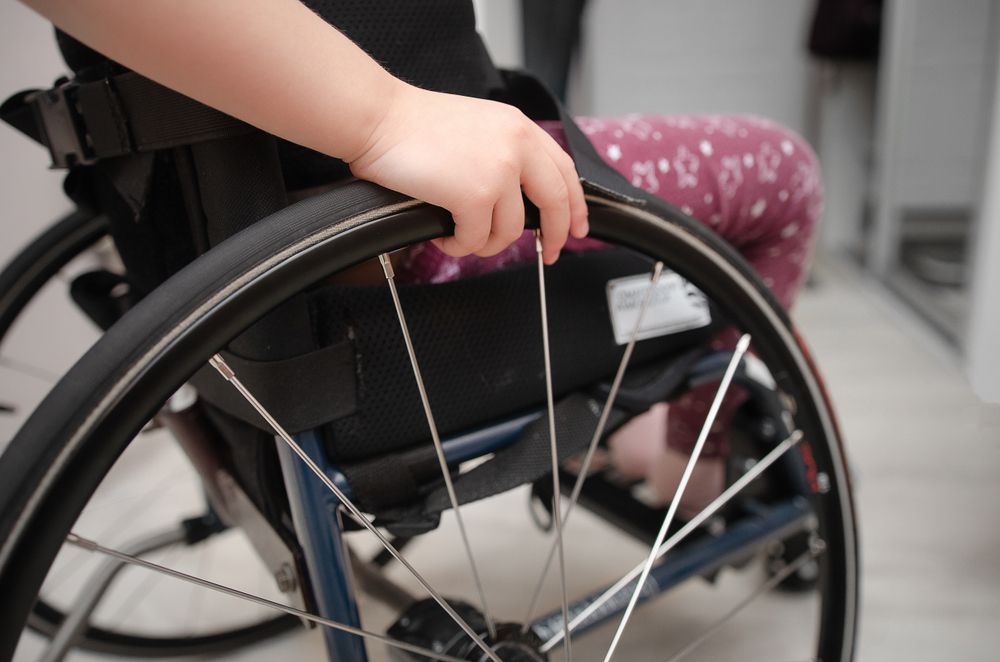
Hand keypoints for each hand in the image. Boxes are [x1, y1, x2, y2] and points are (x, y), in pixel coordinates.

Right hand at [348, 83, 588, 263]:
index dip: (576, 204)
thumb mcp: (477, 127)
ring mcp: (499, 171)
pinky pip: (476, 240)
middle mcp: (517, 146)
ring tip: (460, 236)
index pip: (564, 170)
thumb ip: (504, 152)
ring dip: (484, 243)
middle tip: (550, 254)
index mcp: (519, 127)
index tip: (578, 227)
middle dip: (557, 235)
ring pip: (510, 231)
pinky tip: (443, 236)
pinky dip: (458, 246)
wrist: (378, 119)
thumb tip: (516, 198)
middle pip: (555, 203)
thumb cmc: (412, 125)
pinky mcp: (476, 195)